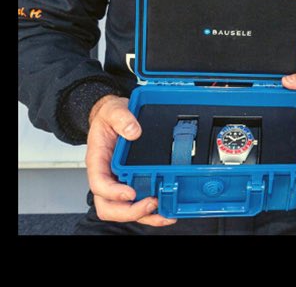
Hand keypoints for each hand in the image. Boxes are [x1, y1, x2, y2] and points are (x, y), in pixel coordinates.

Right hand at [85, 94, 175, 226]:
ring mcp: (118, 182)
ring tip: (164, 215)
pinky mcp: (131, 181)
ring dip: (143, 216)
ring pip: (124, 210)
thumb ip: (122, 118)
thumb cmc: (109, 117)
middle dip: (130, 211)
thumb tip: (134, 132)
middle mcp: (107, 176)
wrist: (115, 116)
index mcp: (98, 161)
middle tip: (151, 203)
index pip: (99, 184)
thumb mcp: (113, 110)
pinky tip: (165, 211)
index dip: (113, 193)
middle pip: (109, 206)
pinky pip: (137, 202)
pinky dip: (151, 211)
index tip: (130, 192)